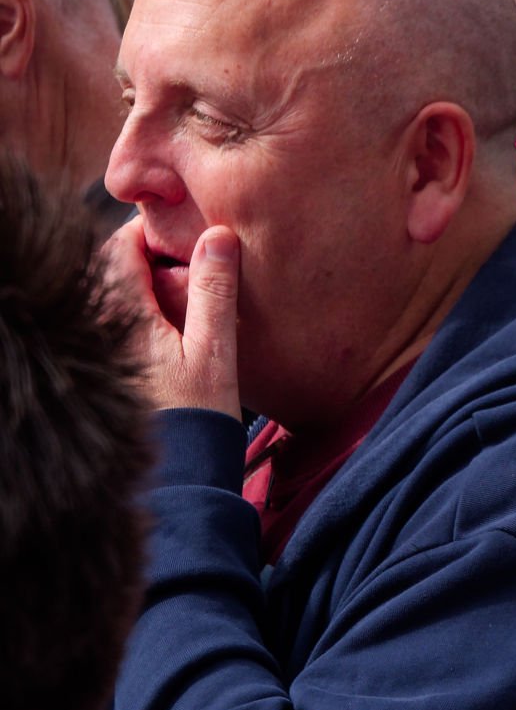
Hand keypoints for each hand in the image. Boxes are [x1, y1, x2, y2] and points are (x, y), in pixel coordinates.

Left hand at [104, 216, 241, 419]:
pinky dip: (143, 311)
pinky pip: (120, 324)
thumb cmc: (199, 415)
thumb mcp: (216, 350)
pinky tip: (174, 326)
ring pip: (115, 298)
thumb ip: (214, 291)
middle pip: (112, 270)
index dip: (150, 232)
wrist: (180, 477)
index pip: (119, 249)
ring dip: (145, 284)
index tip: (184, 232)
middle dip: (147, 256)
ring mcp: (107, 352)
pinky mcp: (116, 371)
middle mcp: (104, 332)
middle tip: (189, 257)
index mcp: (123, 319)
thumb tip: (217, 235)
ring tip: (186, 289)